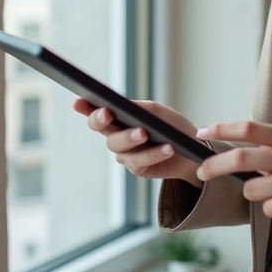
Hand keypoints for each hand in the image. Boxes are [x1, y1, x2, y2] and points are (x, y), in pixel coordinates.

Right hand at [71, 99, 203, 187]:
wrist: (192, 149)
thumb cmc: (172, 126)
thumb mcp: (156, 112)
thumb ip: (138, 108)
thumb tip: (122, 106)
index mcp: (119, 120)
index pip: (98, 113)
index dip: (85, 108)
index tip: (78, 102)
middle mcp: (118, 137)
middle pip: (102, 130)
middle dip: (102, 121)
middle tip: (108, 113)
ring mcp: (126, 155)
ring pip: (118, 147)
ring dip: (131, 138)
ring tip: (145, 133)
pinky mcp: (138, 169)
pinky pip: (140, 161)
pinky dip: (154, 153)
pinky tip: (167, 147)